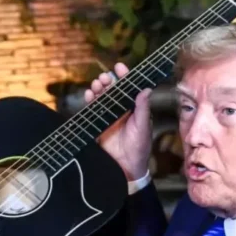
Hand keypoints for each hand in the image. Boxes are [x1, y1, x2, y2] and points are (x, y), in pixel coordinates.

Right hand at [86, 62, 152, 180]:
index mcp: (133, 108)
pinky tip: (89, 95)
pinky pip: (91, 111)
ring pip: (101, 98)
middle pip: (111, 90)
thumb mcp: (143, 126)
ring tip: (97, 85)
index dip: (123, 77)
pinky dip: (89, 101)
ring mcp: (108, 117)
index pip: (128, 88)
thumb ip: (142, 108)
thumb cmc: (140, 147)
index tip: (119, 66)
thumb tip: (146, 89)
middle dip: (107, 81)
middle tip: (105, 77)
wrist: (127, 168)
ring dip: (98, 89)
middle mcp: (120, 110)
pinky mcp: (97, 126)